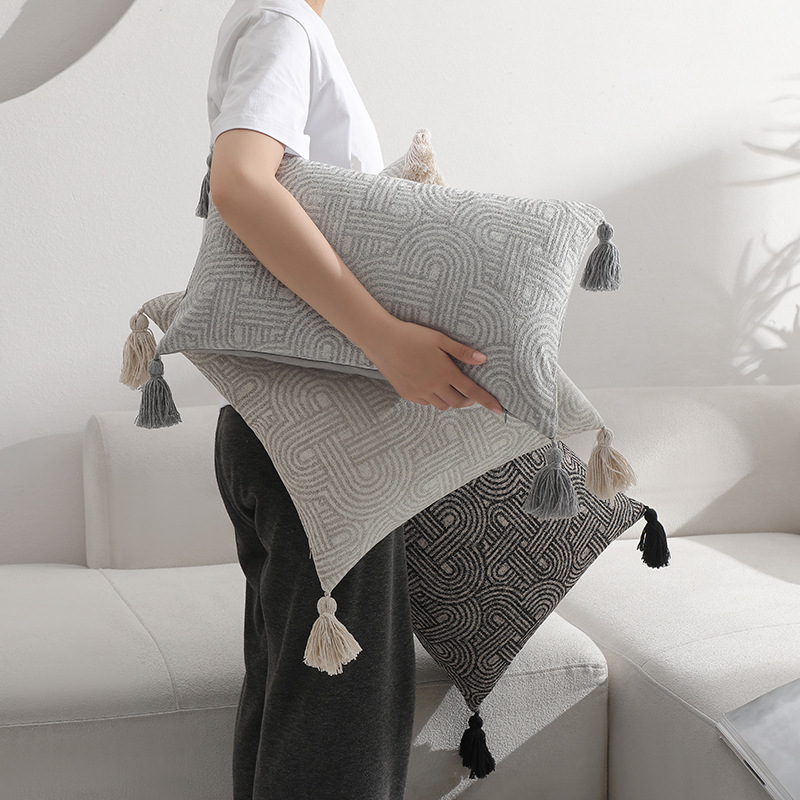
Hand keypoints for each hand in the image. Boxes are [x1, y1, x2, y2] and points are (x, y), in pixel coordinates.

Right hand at [361, 318, 503, 413]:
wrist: (382, 340)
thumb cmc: (412, 335)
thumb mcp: (440, 339)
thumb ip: (462, 351)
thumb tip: (484, 359)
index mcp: (445, 372)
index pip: (472, 391)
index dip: (487, 401)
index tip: (500, 410)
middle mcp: (434, 386)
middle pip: (458, 403)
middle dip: (468, 401)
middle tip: (471, 393)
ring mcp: (419, 392)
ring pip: (442, 405)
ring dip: (450, 400)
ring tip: (450, 387)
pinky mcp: (407, 394)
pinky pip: (426, 402)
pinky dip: (433, 398)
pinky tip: (431, 385)